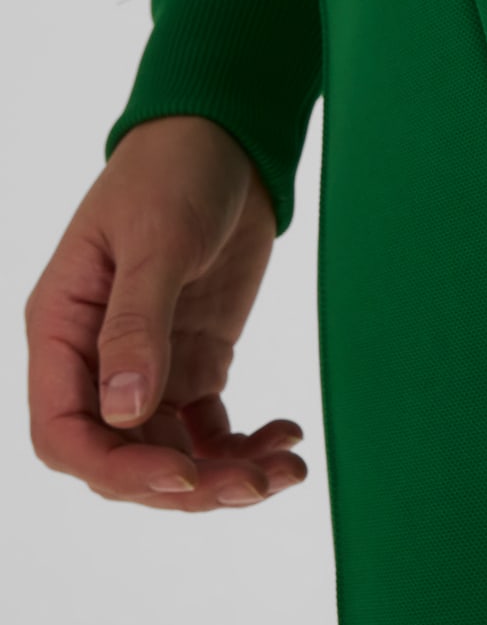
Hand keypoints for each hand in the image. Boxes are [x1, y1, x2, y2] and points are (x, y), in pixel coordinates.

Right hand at [24, 116, 308, 508]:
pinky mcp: (197, 358)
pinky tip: (285, 437)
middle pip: (123, 456)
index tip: (184, 474)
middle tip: (253, 486)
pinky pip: (210, 425)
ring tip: (285, 471)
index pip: (65, 433)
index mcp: (62, 333)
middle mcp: (98, 360)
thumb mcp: (155, 242)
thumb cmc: (171, 173)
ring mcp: (149, 364)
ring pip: (171, 450)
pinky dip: (243, 444)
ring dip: (223, 474)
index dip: (117, 469)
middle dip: (185, 483)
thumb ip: (136, 325)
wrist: (222, 138)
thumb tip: (122, 412)